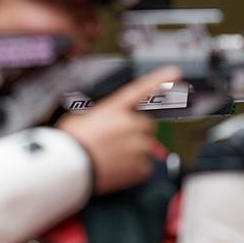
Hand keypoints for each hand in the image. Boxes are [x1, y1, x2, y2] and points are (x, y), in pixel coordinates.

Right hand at [56, 66, 180, 194]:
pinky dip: (132, 170)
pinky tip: (115, 169)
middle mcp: (129, 124)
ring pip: (145, 147)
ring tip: (111, 158)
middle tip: (116, 142)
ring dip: (133, 152)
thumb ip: (99, 117)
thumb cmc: (69, 143)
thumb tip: (102, 123)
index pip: (140, 90)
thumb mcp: (79, 119)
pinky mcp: (140, 166)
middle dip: (136, 132)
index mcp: (113, 109)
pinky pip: (143, 167)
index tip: (174, 72)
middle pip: (146, 125)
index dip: (158, 80)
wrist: (69, 168)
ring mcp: (137, 145)